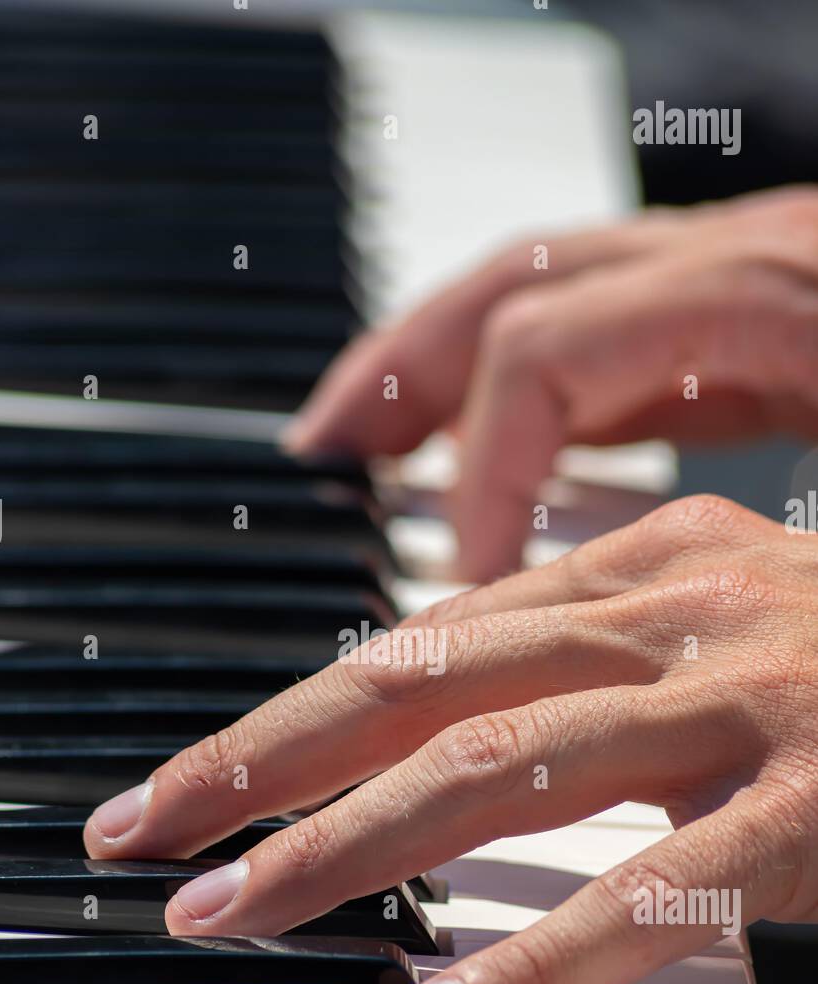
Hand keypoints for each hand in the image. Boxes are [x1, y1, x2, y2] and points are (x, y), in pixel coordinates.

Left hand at [85, 495, 817, 983]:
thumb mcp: (708, 613)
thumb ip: (582, 648)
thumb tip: (441, 697)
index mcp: (640, 572)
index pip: (419, 642)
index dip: (290, 714)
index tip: (196, 783)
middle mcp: (671, 619)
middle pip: (419, 688)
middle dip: (265, 764)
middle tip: (154, 833)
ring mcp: (746, 706)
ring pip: (501, 772)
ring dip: (349, 851)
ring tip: (240, 912)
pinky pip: (661, 893)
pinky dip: (545, 956)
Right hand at [283, 187, 817, 579]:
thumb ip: (776, 550)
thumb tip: (648, 610)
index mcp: (758, 296)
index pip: (544, 353)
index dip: (480, 471)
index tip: (468, 580)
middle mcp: (725, 262)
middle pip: (507, 289)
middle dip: (396, 376)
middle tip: (322, 461)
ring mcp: (723, 274)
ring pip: (535, 291)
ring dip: (436, 363)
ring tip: (364, 444)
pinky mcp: (732, 308)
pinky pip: (589, 324)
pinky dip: (512, 378)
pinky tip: (484, 440)